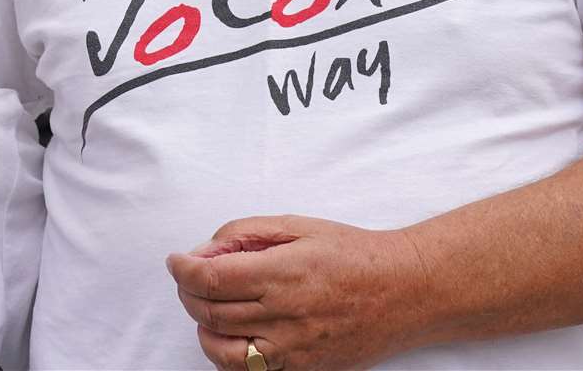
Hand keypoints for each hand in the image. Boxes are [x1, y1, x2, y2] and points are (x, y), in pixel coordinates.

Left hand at [166, 215, 432, 370]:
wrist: (406, 290)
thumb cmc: (354, 253)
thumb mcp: (299, 226)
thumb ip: (247, 233)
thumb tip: (206, 249)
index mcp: (283, 273)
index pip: (210, 279)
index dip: (182, 270)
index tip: (176, 260)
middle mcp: (285, 313)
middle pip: (210, 312)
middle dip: (187, 292)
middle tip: (189, 277)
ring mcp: (293, 348)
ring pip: (221, 347)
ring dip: (201, 325)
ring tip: (206, 305)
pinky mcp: (302, 368)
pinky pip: (249, 370)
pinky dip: (226, 353)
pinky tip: (228, 333)